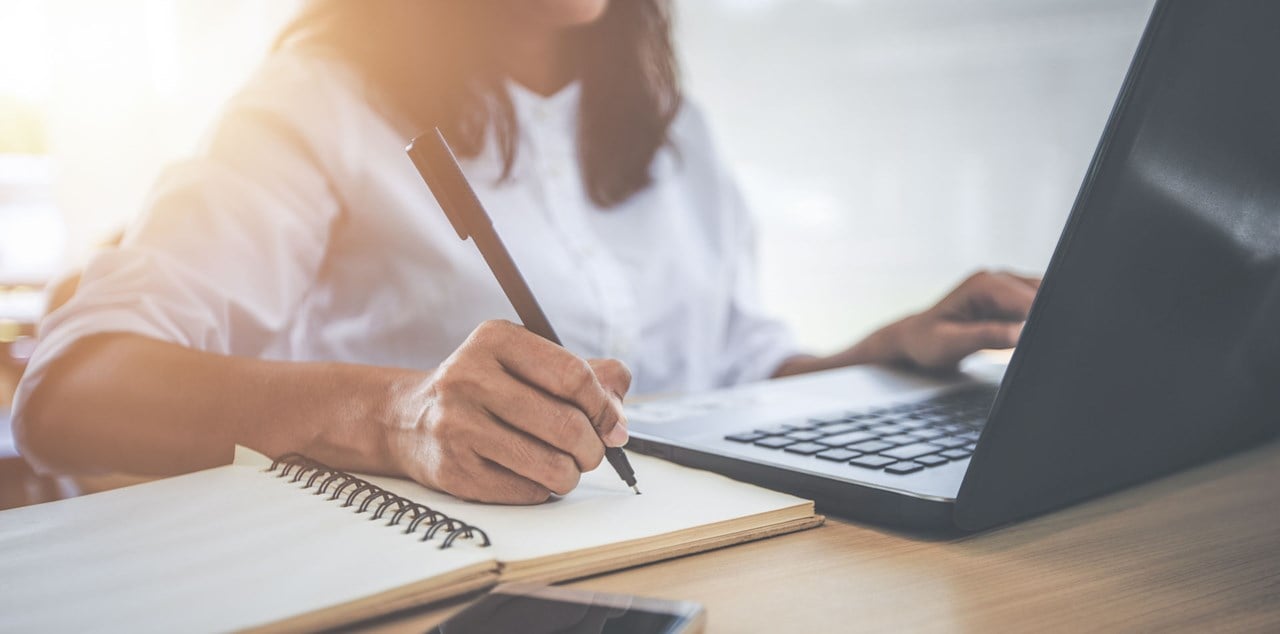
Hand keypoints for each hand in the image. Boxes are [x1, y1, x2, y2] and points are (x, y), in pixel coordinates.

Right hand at [387, 320, 630, 503]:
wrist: (408, 419)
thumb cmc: (486, 389)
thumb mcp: (527, 362)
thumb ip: (585, 376)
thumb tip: (619, 420)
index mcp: (495, 340)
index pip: (573, 376)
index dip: (604, 407)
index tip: (612, 425)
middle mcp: (469, 377)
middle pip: (566, 424)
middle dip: (594, 447)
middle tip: (592, 452)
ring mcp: (457, 425)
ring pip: (551, 465)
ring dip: (572, 473)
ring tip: (566, 466)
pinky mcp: (454, 470)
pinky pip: (527, 491)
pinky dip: (542, 488)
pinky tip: (530, 474)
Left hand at [891, 270, 1040, 370]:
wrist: (916, 340)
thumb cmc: (927, 342)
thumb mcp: (952, 344)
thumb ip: (985, 336)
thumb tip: (1019, 333)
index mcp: (981, 285)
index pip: (1026, 298)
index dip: (1040, 318)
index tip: (1045, 338)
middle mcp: (995, 279)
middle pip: (1040, 294)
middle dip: (1043, 319)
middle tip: (1041, 345)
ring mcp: (1004, 287)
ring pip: (1042, 299)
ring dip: (1041, 320)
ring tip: (1029, 342)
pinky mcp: (1008, 300)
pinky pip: (1035, 306)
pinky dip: (1036, 321)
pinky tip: (1026, 338)